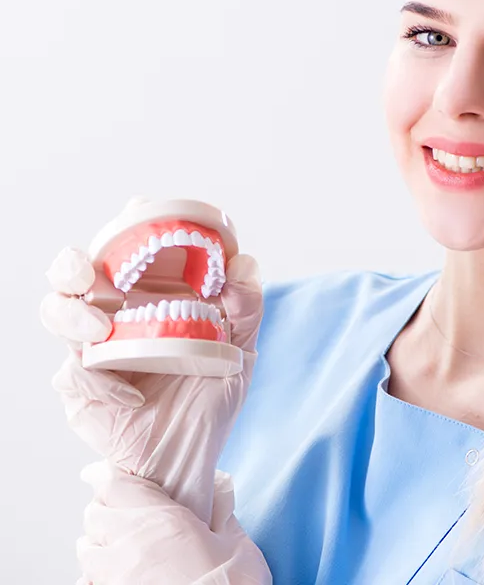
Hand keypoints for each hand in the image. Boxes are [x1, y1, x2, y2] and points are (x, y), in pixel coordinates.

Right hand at [41, 245, 262, 524]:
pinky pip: (71, 374)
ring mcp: (93, 346)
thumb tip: (243, 263)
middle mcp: (116, 311)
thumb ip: (246, 306)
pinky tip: (131, 397)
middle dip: (71, 263)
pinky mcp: (80, 387)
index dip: (128, 222)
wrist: (191, 455)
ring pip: (56, 310)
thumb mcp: (240, 349)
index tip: (139, 209)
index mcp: (151, 293)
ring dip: (71, 313)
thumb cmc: (211, 393)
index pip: (129, 246)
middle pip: (73, 271)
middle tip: (88, 271)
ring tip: (101, 329)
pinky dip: (98, 382)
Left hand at [76, 460, 271, 584]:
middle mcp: (130, 546)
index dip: (104, 475)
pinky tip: (109, 575)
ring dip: (96, 542)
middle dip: (104, 508)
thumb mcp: (236, 543)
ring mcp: (116, 580)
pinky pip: (87, 583)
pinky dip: (92, 576)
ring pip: (85, 550)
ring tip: (113, 543)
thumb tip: (217, 492)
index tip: (100, 472)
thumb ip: (222, 512)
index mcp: (162, 520)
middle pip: (94, 515)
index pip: (115, 485)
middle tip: (119, 507)